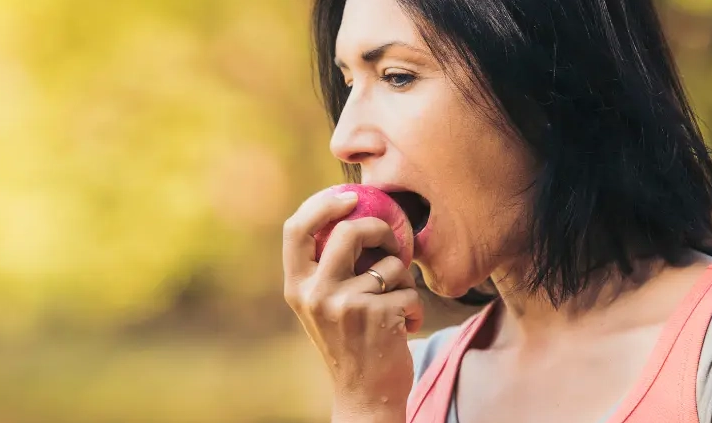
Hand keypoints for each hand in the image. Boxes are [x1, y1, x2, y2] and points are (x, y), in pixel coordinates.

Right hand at [282, 189, 424, 420]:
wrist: (364, 395)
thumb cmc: (348, 343)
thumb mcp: (321, 305)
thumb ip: (325, 267)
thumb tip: (350, 214)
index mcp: (296, 287)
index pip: (296, 229)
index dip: (322, 204)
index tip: (349, 197)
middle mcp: (315, 294)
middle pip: (350, 231)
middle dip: (380, 230)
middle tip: (393, 242)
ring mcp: (346, 305)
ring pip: (390, 263)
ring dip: (403, 281)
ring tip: (395, 305)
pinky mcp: (378, 316)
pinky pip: (409, 290)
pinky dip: (414, 306)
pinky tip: (404, 326)